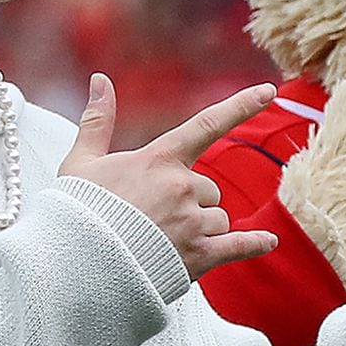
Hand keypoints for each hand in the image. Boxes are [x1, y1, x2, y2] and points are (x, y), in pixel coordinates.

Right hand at [59, 75, 280, 279]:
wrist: (76, 266)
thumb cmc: (76, 213)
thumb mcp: (81, 162)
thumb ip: (98, 121)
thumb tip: (100, 80)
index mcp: (159, 160)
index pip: (208, 124)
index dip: (241, 105)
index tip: (269, 91)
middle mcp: (182, 188)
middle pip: (208, 189)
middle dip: (190, 201)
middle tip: (154, 217)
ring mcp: (193, 223)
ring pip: (218, 219)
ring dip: (202, 228)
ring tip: (163, 240)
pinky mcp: (198, 256)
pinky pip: (238, 246)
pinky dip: (254, 244)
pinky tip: (268, 242)